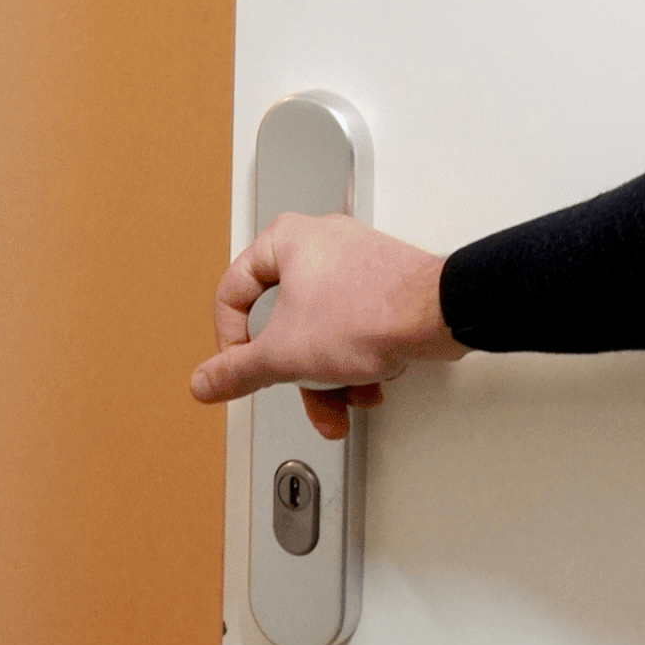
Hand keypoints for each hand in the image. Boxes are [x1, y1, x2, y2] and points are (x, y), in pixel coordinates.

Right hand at [190, 213, 464, 440]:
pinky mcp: (383, 285)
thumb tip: (205, 381)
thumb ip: (237, 371)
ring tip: (340, 404)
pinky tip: (367, 385)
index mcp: (285, 241)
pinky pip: (353, 328)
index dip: (230, 340)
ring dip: (327, 376)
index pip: (233, 293)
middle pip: (283, 320)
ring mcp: (354, 263)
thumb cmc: (370, 312)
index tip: (242, 368)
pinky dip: (355, 361)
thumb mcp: (284, 353)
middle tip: (296, 390)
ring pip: (320, 330)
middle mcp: (319, 244)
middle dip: (294, 371)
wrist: (439, 316)